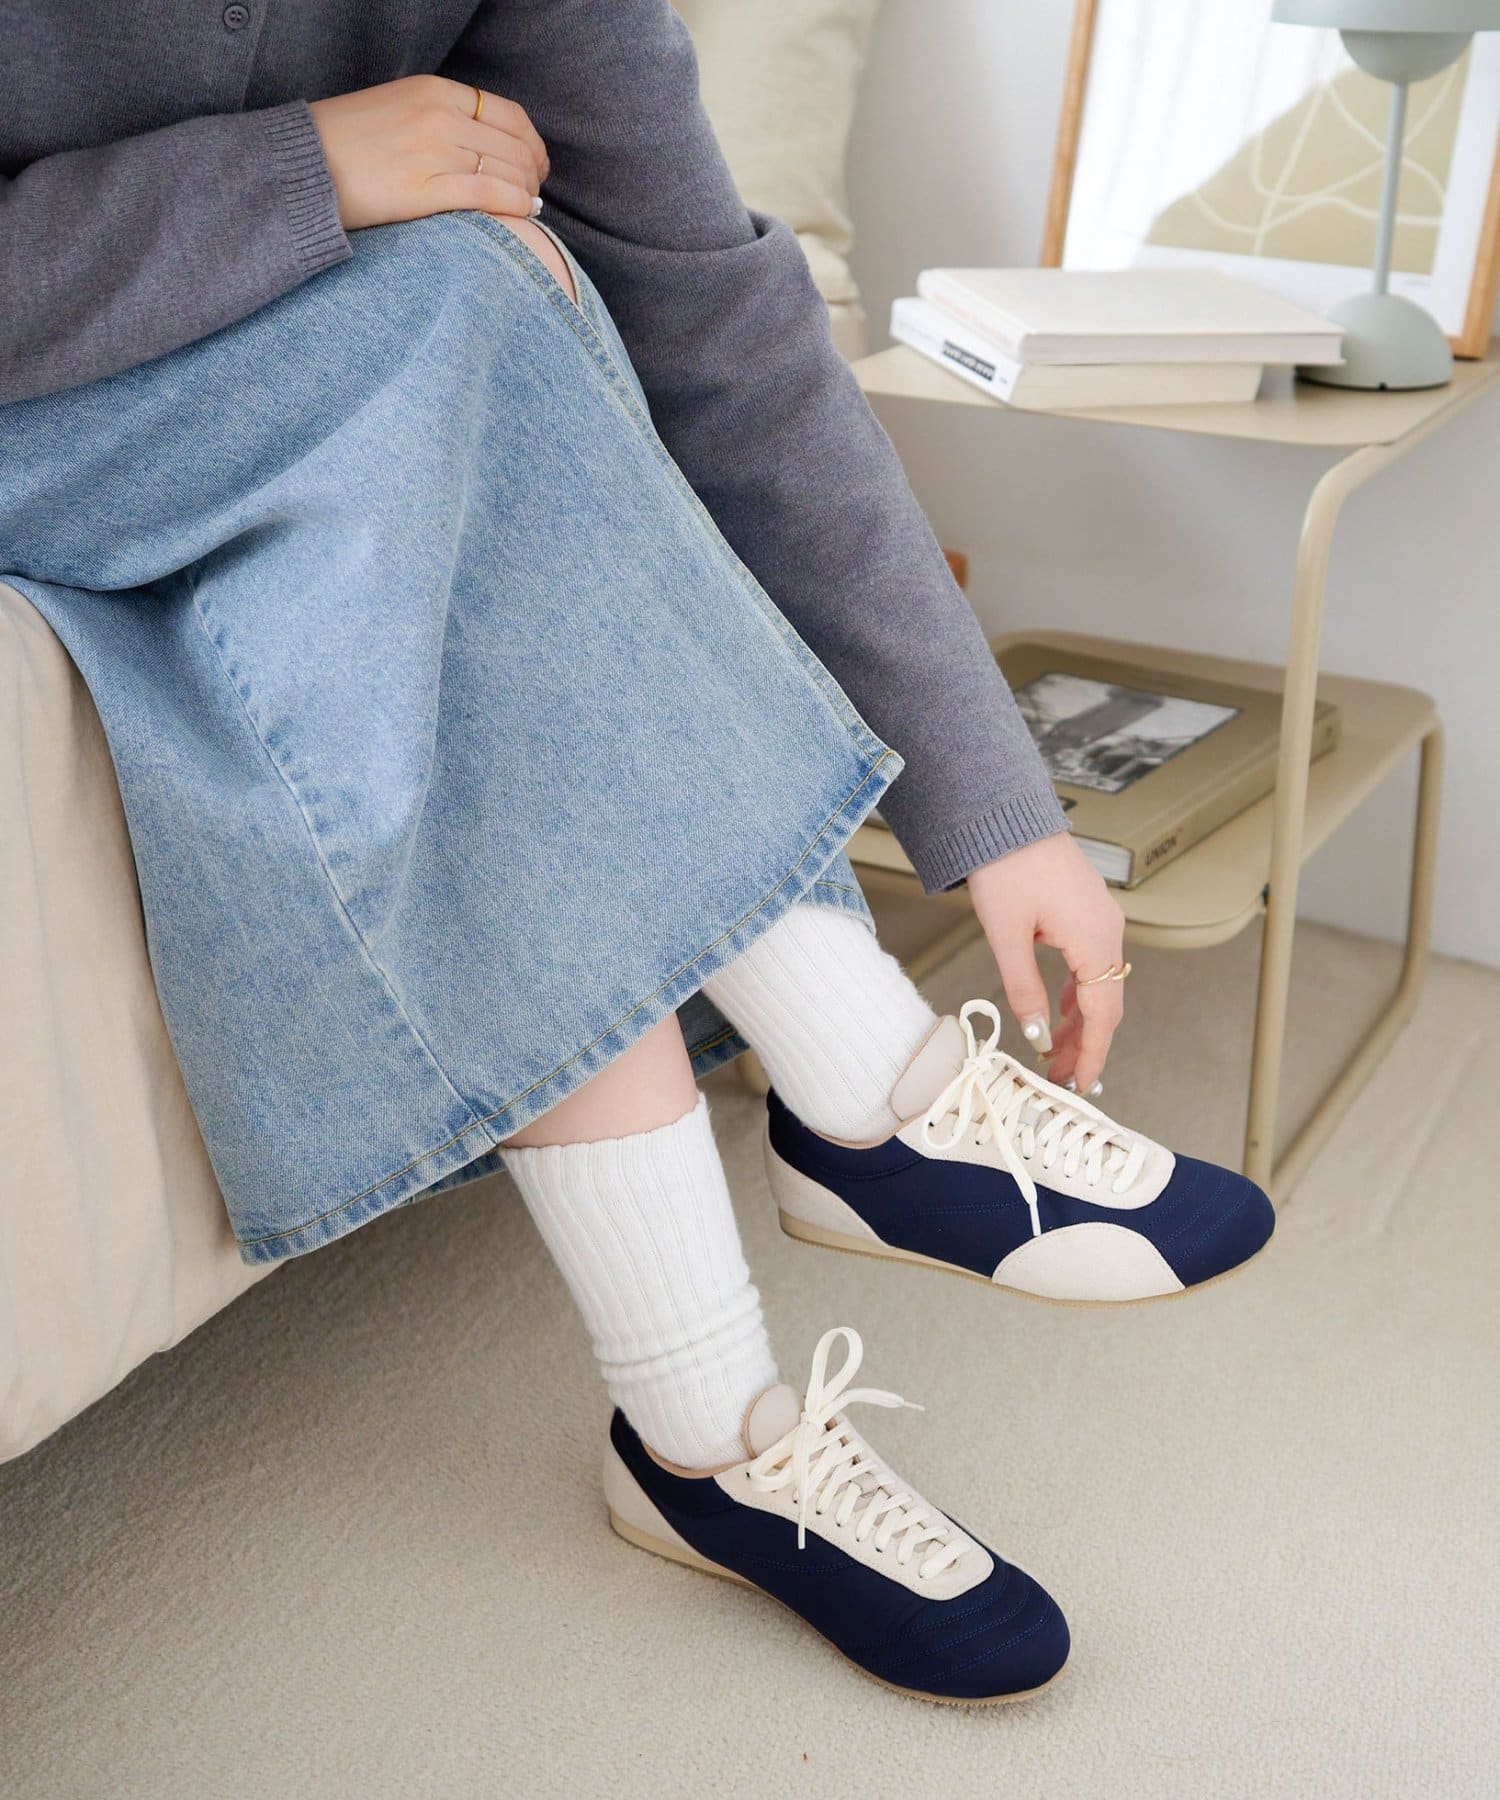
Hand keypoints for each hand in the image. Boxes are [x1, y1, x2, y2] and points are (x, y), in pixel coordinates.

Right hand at [310, 75, 549, 231]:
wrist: (302, 165)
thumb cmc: (346, 144)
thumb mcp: (397, 109)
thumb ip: (439, 119)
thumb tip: (480, 147)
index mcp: (434, 91)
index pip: (507, 114)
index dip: (532, 142)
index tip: (535, 163)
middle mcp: (439, 116)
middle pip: (514, 145)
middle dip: (533, 173)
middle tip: (535, 192)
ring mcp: (433, 151)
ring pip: (507, 170)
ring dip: (527, 192)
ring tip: (528, 207)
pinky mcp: (424, 189)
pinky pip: (489, 195)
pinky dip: (515, 206)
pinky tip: (523, 216)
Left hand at [967, 833, 1126, 1093]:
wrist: (1006, 817)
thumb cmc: (1006, 868)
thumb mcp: (1007, 937)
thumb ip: (1025, 990)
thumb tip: (1038, 1035)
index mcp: (1096, 941)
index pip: (1103, 1016)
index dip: (1093, 1055)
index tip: (1082, 1087)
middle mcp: (1109, 932)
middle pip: (1108, 1005)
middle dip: (1087, 1046)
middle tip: (1062, 1079)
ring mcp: (1102, 920)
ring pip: (1101, 986)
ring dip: (1083, 1023)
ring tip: (1058, 1055)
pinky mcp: (1089, 912)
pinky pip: (1093, 964)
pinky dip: (1081, 994)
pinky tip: (1063, 1014)